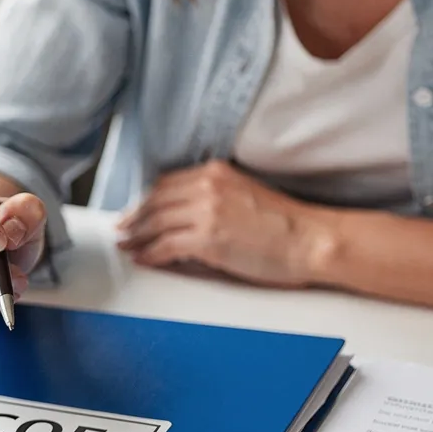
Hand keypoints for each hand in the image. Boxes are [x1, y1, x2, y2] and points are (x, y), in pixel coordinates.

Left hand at [115, 160, 333, 286]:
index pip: (167, 183)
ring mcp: (206, 212)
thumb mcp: (245, 196)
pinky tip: (143, 258)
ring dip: (136, 236)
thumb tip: (186, 217)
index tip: (136, 210)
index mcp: (216, 172)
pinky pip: (165, 246)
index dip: (146, 199)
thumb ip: (214, 199)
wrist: (311, 240)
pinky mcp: (207, 239)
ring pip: (156, 222)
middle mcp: (207, 187)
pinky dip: (150, 253)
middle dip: (134, 217)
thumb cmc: (287, 225)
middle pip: (155, 200)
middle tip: (121, 229)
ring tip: (126, 246)